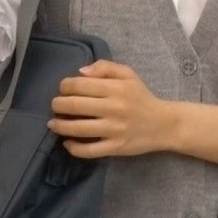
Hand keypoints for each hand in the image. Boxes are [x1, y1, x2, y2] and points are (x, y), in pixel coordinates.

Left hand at [48, 61, 174, 158]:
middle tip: (55, 106)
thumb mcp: (128, 74)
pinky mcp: (116, 148)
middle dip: (58, 105)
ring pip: (78, 128)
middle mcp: (114, 108)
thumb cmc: (142, 97)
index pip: (80, 85)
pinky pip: (89, 151)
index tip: (63, 89)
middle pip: (75, 105)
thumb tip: (80, 72)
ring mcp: (114, 129)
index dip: (65, 86)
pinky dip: (74, 148)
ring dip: (60, 126)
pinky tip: (67, 143)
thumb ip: (105, 67)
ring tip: (53, 124)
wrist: (164, 124)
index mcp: (116, 88)